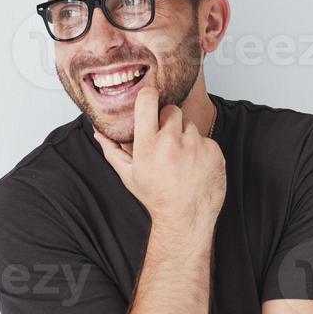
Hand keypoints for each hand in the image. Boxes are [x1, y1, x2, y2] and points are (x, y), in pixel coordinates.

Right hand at [93, 86, 224, 234]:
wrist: (186, 218)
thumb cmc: (156, 197)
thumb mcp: (129, 175)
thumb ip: (112, 151)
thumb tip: (98, 132)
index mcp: (148, 145)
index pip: (148, 100)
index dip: (149, 95)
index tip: (150, 99)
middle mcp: (172, 142)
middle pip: (172, 110)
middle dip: (169, 121)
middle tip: (166, 143)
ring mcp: (196, 146)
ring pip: (190, 124)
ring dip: (186, 137)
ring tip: (180, 159)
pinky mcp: (214, 151)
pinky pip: (206, 139)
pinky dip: (201, 149)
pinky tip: (194, 166)